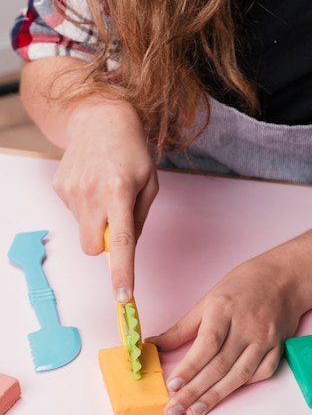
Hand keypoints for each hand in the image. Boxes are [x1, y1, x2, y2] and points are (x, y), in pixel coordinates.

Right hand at [52, 98, 158, 301]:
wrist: (101, 117)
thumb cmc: (133, 152)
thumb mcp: (150, 184)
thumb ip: (140, 219)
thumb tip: (126, 248)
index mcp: (120, 191)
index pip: (121, 241)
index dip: (122, 271)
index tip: (123, 296)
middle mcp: (92, 193)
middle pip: (93, 247)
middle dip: (105, 245)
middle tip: (116, 220)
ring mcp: (71, 191)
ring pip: (84, 230)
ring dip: (96, 221)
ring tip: (105, 191)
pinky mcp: (59, 187)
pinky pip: (75, 214)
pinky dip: (86, 208)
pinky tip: (92, 184)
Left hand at [148, 250, 302, 414]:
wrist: (285, 277)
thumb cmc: (243, 285)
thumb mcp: (209, 299)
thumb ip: (183, 327)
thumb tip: (154, 345)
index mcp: (225, 309)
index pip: (207, 345)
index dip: (189, 367)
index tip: (173, 386)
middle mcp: (247, 326)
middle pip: (219, 365)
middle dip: (194, 391)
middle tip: (174, 411)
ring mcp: (265, 339)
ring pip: (239, 375)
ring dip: (215, 396)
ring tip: (195, 412)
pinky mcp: (278, 348)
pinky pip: (260, 374)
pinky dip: (241, 386)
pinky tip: (224, 395)